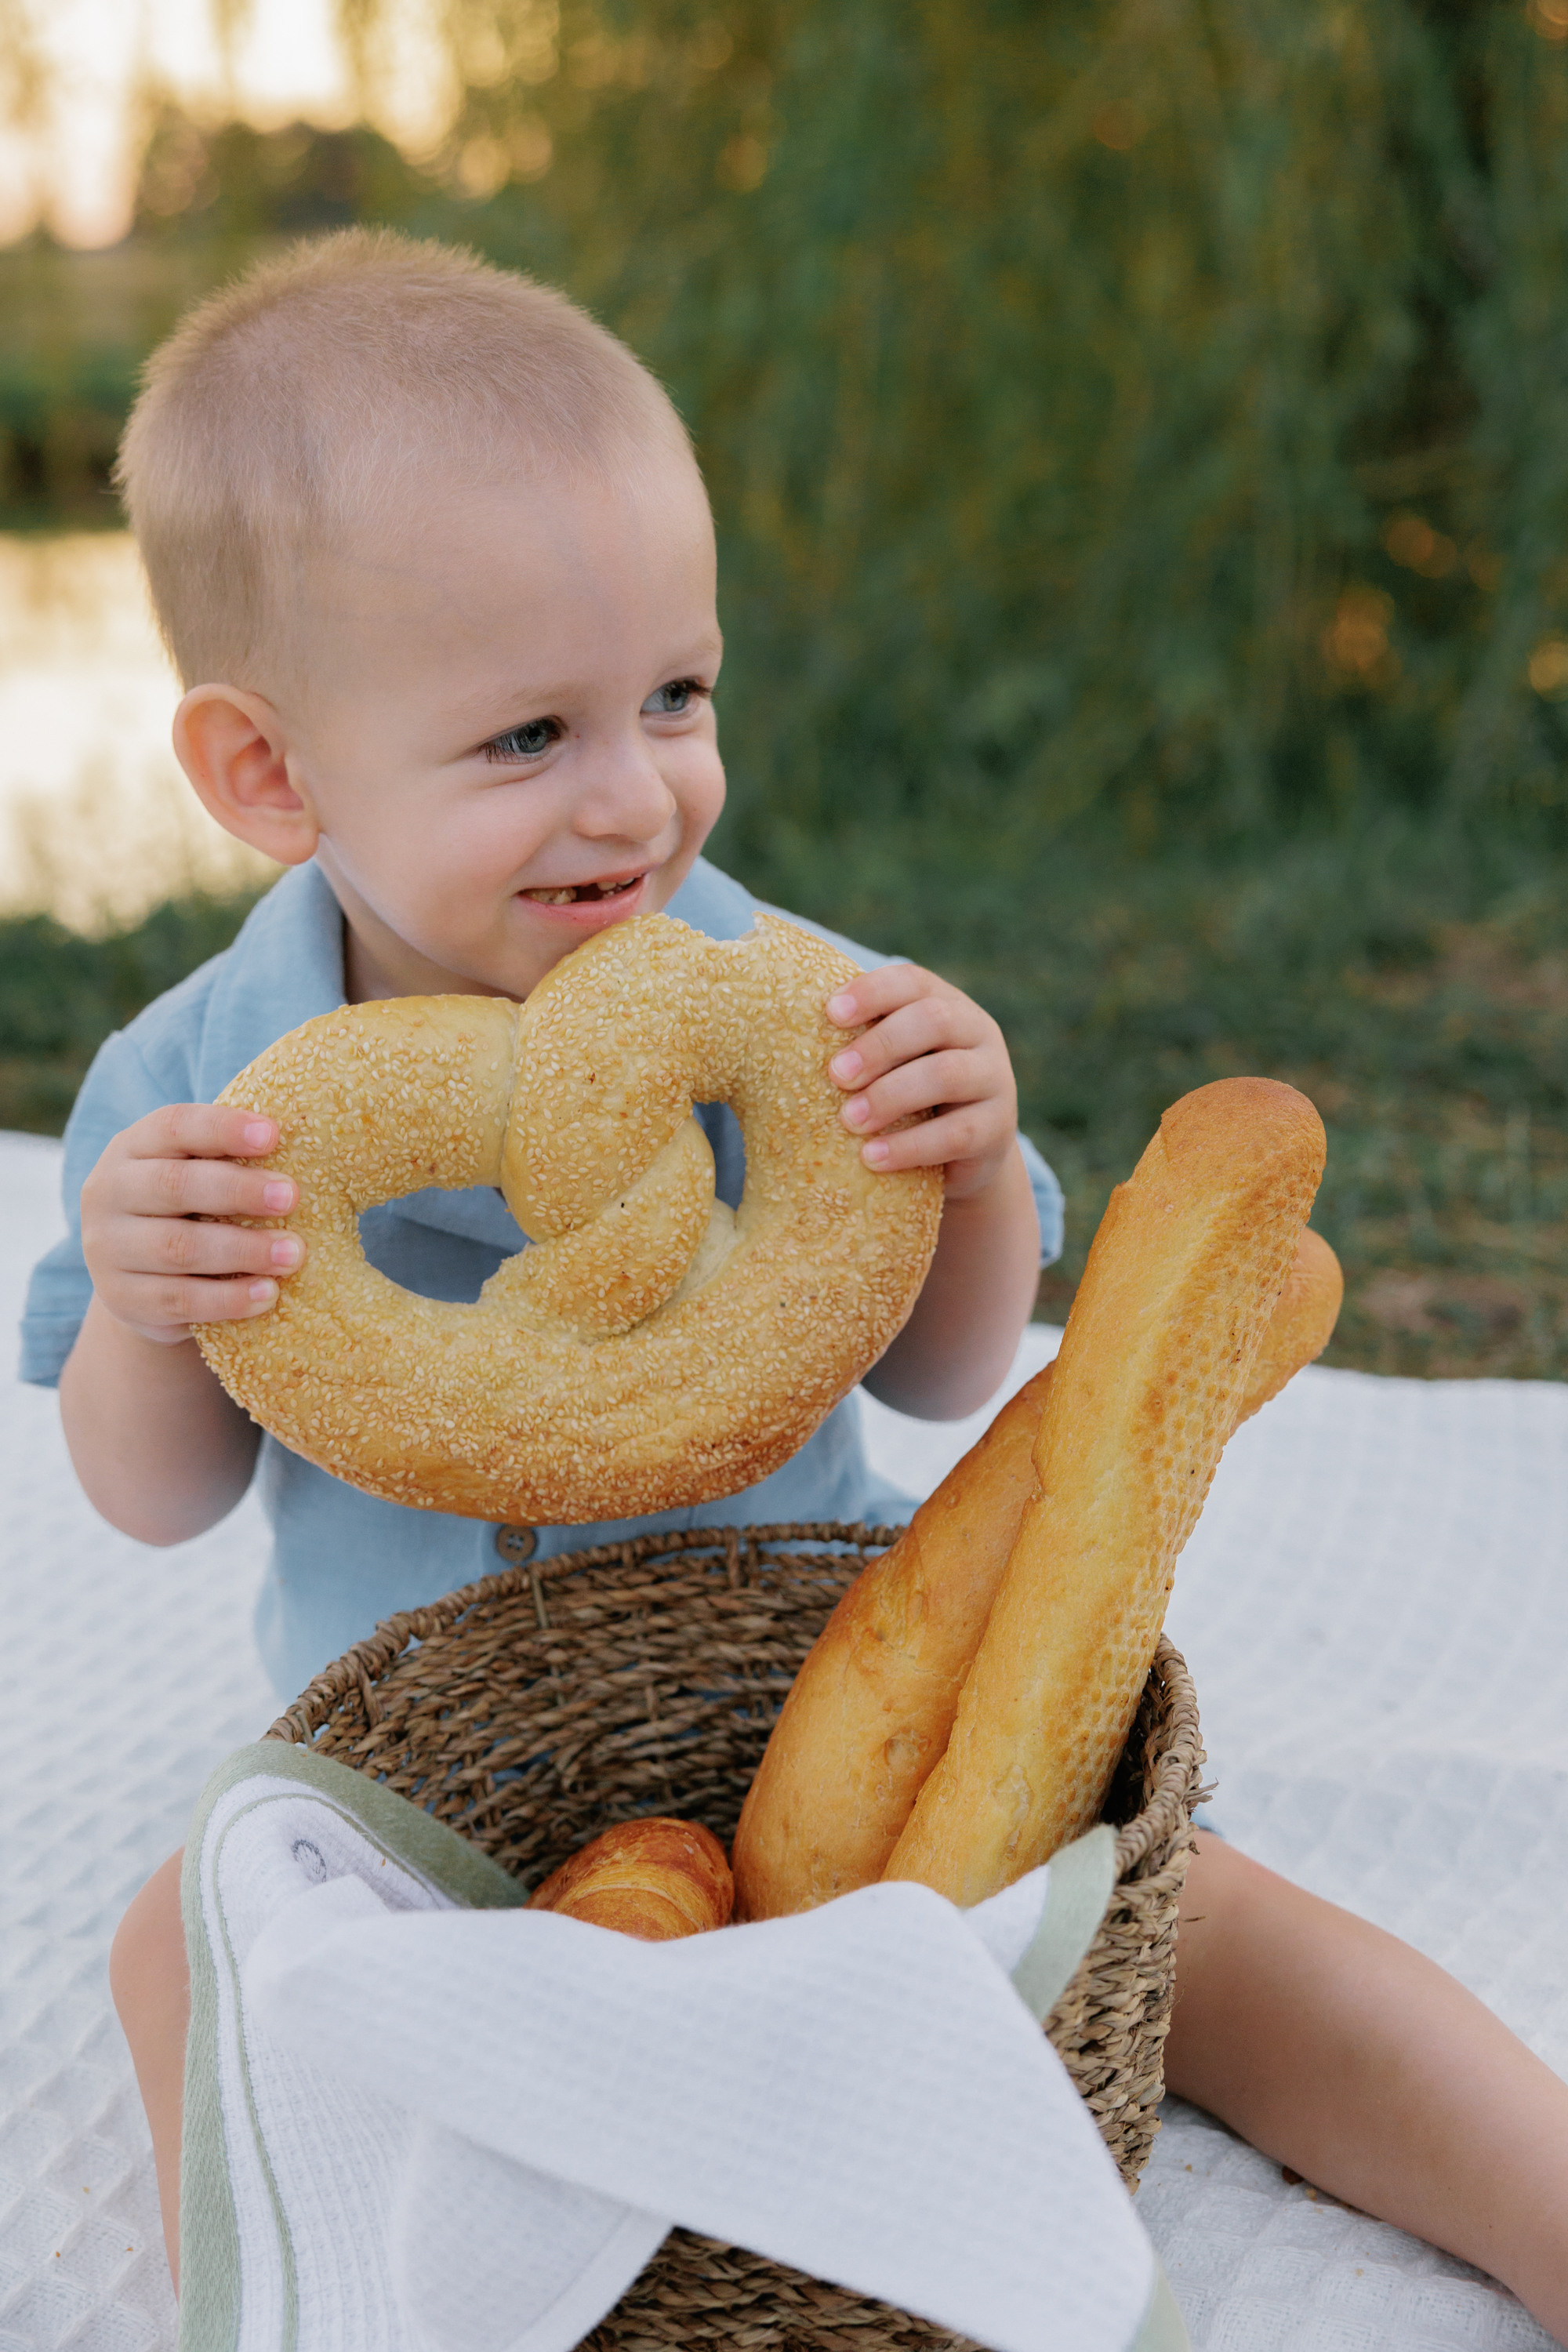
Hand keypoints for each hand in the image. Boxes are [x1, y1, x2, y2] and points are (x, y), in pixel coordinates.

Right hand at [79, 1105, 304, 1345]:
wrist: (142, 1281)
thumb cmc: (190, 1210)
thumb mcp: (198, 1175)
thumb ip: (232, 1158)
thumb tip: (307, 1141)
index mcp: (132, 1147)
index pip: (173, 1126)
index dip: (222, 1128)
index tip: (273, 1135)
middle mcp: (108, 1192)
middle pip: (174, 1184)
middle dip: (238, 1190)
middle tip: (292, 1197)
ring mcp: (107, 1249)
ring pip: (177, 1247)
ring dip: (242, 1250)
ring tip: (293, 1254)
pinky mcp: (120, 1299)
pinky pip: (178, 1299)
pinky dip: (228, 1298)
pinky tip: (268, 1294)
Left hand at [825, 964, 1018, 1201]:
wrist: (962, 1156)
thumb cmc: (906, 1098)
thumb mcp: (887, 1065)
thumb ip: (857, 1043)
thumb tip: (780, 1029)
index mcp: (946, 1003)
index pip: (913, 981)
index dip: (872, 992)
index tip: (830, 1013)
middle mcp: (977, 1033)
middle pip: (934, 1020)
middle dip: (880, 1045)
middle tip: (835, 1074)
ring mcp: (995, 1079)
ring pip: (949, 1074)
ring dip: (891, 1095)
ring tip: (849, 1121)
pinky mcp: (998, 1130)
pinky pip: (958, 1134)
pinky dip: (910, 1146)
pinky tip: (872, 1157)